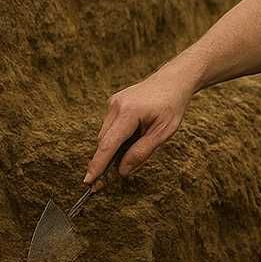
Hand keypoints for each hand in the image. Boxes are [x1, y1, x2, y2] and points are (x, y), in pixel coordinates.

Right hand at [85, 65, 193, 183]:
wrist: (172, 81)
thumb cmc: (171, 106)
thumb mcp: (163, 133)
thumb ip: (141, 152)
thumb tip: (122, 171)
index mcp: (129, 113)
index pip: (108, 144)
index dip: (98, 165)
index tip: (88, 181)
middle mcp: (116, 106)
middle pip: (104, 142)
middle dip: (106, 160)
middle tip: (110, 179)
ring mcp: (112, 102)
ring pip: (106, 135)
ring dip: (115, 147)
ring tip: (139, 141)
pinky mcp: (113, 103)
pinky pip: (110, 127)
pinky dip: (118, 137)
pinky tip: (136, 133)